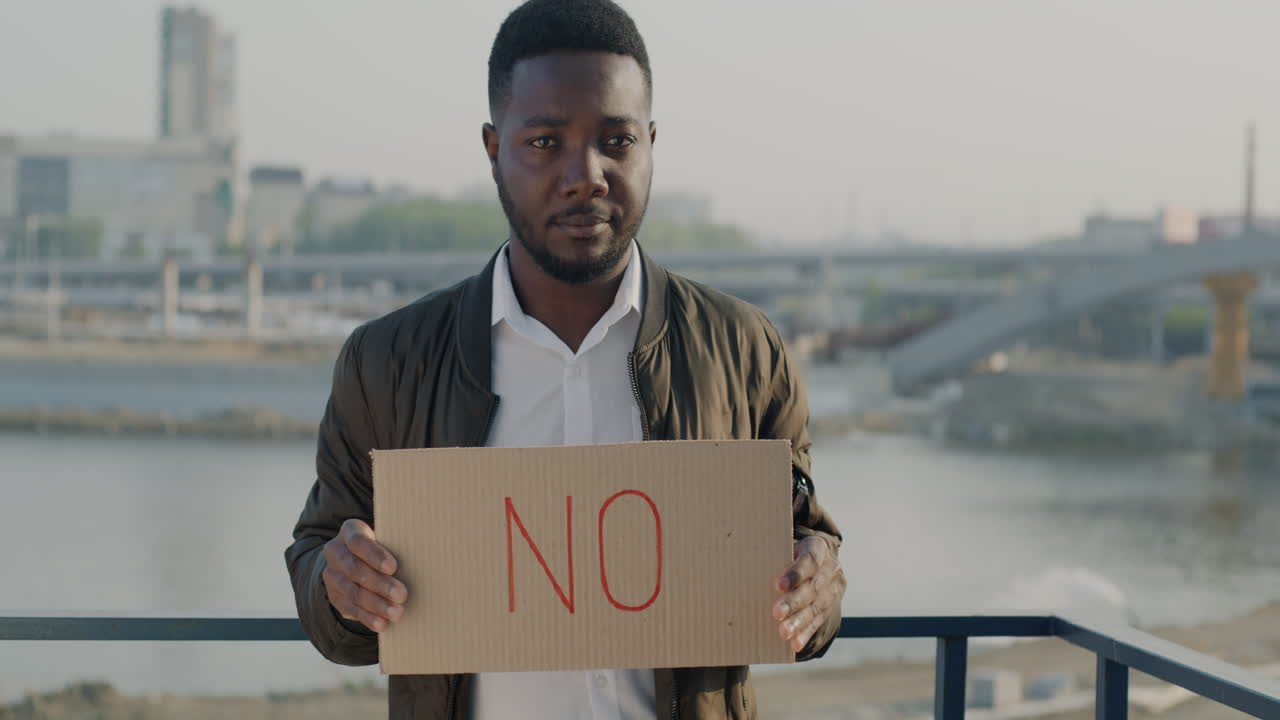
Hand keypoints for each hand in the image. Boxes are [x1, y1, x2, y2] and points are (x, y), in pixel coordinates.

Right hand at [322, 518, 407, 632]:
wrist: (355, 561)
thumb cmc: (383, 548)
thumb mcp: (386, 540)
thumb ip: (396, 547)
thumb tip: (421, 563)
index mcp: (350, 531)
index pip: (358, 542)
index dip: (375, 555)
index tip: (393, 567)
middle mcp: (336, 551)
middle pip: (355, 569)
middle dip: (380, 584)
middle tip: (402, 595)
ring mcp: (332, 575)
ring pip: (353, 592)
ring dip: (377, 604)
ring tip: (396, 612)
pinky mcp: (335, 596)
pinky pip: (350, 609)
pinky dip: (368, 618)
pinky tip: (382, 624)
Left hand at [771, 535, 845, 652]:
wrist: (816, 563)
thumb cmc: (789, 553)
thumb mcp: (784, 547)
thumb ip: (774, 556)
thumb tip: (745, 563)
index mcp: (817, 548)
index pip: (809, 560)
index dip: (795, 574)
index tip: (778, 585)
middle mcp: (830, 569)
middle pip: (813, 587)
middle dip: (794, 602)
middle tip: (776, 613)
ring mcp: (832, 590)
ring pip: (816, 607)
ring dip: (799, 622)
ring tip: (783, 632)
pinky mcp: (830, 608)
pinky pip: (818, 622)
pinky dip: (805, 633)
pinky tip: (795, 643)